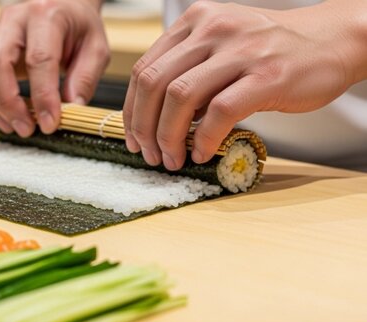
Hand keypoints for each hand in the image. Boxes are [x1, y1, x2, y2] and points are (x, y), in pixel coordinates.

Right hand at [0, 0, 109, 136]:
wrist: (61, 8)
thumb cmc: (76, 27)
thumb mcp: (96, 49)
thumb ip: (85, 79)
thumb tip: (70, 108)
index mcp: (46, 16)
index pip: (39, 59)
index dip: (42, 96)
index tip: (49, 123)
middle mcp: (13, 20)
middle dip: (8, 104)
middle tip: (26, 128)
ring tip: (11, 124)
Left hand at [123, 0, 366, 169]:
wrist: (331, 40)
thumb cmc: (272, 50)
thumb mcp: (222, 46)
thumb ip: (189, 70)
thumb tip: (156, 117)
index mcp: (195, 21)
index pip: (144, 69)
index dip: (131, 110)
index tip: (134, 137)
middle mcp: (212, 29)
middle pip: (153, 83)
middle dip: (143, 127)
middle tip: (149, 154)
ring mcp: (240, 50)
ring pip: (180, 97)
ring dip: (168, 136)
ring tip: (172, 159)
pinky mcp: (266, 76)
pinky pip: (220, 112)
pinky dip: (204, 139)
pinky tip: (201, 152)